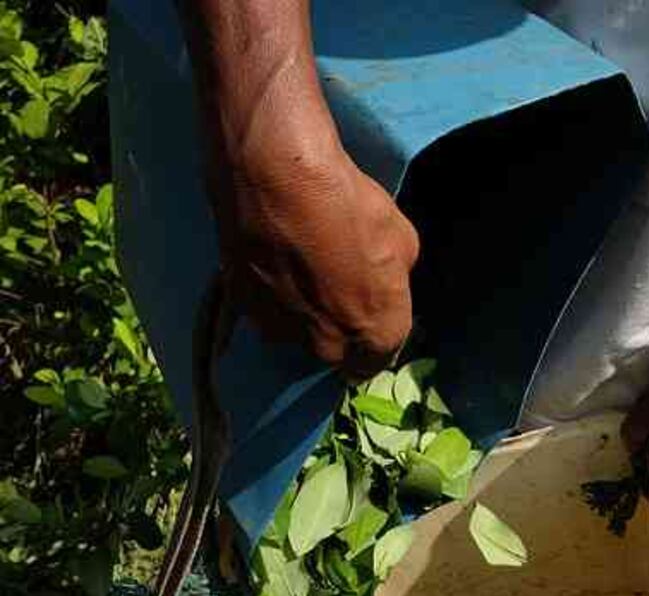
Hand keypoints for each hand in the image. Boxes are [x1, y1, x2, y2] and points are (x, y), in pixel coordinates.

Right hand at [210, 141, 419, 380]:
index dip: (375, 339)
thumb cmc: (349, 206)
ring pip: (295, 333)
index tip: (369, 317)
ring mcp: (279, 330)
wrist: (277, 178)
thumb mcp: (402, 241)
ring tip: (300, 268)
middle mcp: (325, 345)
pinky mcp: (242, 307)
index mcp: (375, 334)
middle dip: (338, 329)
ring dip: (300, 313)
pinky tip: (273, 260)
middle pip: (335, 352)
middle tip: (336, 288)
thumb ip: (392, 278)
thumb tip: (379, 281)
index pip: (377, 361)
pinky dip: (269, 293)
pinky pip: (264, 310)